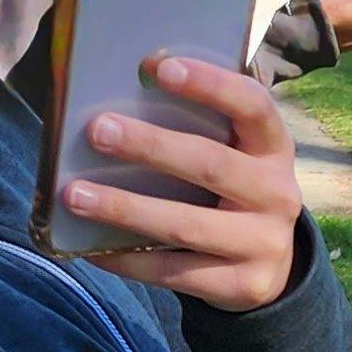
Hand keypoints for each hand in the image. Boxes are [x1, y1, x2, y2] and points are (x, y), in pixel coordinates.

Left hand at [67, 52, 304, 310]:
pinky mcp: (242, 285)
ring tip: (74, 195)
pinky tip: (90, 248)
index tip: (159, 66)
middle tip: (98, 130)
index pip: (252, 106)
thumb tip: (121, 95)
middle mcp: (277, 194)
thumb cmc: (232, 192)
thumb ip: (198, 127)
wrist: (271, 268)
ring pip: (186, 225)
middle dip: (151, 146)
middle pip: (211, 165)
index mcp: (274, 148)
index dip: (210, 84)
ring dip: (126, 208)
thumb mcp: (235, 155)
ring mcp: (263, 243)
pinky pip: (175, 271)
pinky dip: (128, 259)